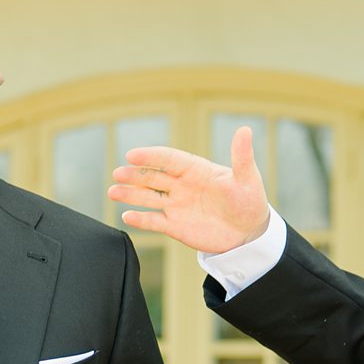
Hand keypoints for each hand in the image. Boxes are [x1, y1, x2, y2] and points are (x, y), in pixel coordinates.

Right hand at [107, 125, 271, 253]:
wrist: (249, 233)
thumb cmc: (250, 202)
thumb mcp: (247, 178)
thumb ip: (241, 156)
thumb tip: (245, 130)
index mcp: (196, 170)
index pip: (169, 159)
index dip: (151, 156)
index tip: (133, 154)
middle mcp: (182, 185)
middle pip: (153, 177)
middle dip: (134, 175)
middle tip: (117, 173)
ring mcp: (177, 205)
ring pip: (148, 197)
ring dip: (130, 194)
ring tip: (113, 192)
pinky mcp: (175, 226)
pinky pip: (154, 221)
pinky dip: (140, 220)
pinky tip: (127, 216)